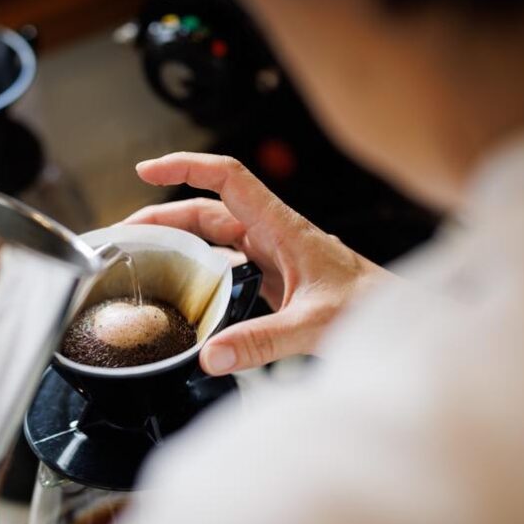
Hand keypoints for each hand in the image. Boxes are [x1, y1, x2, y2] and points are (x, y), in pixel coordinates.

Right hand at [126, 152, 392, 374]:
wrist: (397, 315)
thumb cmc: (369, 307)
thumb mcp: (313, 326)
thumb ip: (261, 343)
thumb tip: (211, 356)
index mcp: (282, 228)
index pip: (228, 179)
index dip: (186, 167)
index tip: (148, 169)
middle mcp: (274, 234)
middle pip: (208, 210)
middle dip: (164, 215)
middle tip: (125, 234)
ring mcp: (273, 254)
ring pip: (216, 235)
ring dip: (180, 240)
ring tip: (144, 256)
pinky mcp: (275, 275)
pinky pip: (228, 261)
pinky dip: (201, 266)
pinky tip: (185, 285)